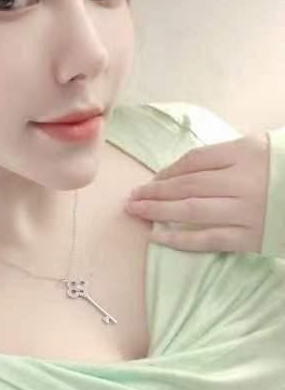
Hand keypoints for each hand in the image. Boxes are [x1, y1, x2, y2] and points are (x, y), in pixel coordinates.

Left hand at [124, 132, 269, 252]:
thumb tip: (181, 172)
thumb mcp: (259, 150)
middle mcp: (241, 181)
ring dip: (158, 212)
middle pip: (186, 185)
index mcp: (244, 153)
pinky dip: (179, 239)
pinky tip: (157, 237)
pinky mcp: (250, 238)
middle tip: (131, 197)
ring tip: (135, 211)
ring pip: (190, 211)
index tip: (151, 180)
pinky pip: (207, 239)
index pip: (194, 160)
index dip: (168, 171)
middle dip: (154, 191)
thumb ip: (224, 158)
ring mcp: (245, 211)